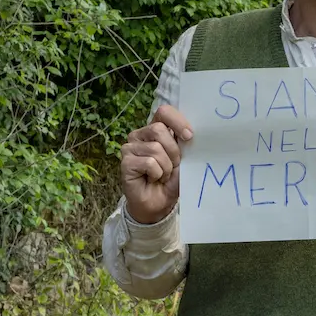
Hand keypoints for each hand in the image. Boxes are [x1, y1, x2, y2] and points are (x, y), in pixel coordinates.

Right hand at [120, 105, 192, 224]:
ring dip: (166, 166)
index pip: (164, 112)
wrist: (160, 203)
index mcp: (156, 129)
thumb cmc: (172, 179)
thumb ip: (184, 142)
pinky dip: (158, 173)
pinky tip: (153, 179)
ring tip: (162, 175)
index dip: (177, 121)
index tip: (189, 136)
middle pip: (159, 130)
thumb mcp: (183, 158)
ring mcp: (130, 147)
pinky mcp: (125, 162)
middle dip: (173, 151)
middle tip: (173, 166)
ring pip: (155, 148)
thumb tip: (190, 133)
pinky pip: (149, 162)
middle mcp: (140, 135)